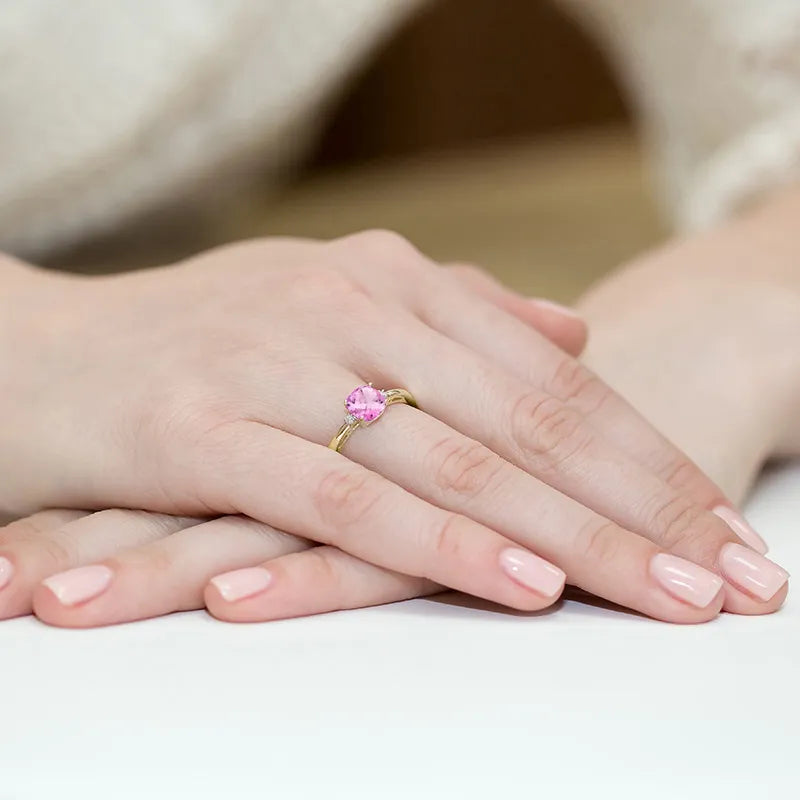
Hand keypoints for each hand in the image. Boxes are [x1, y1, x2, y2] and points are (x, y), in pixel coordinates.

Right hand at [0, 232, 786, 627]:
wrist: (42, 354)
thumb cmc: (201, 342)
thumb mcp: (338, 305)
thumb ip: (460, 316)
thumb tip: (571, 334)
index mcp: (390, 276)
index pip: (555, 377)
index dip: (649, 455)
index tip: (721, 527)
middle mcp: (348, 303)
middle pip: (529, 419)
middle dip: (644, 505)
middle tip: (734, 577)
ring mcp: (279, 362)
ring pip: (457, 459)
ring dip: (573, 535)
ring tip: (667, 596)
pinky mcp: (207, 429)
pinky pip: (348, 497)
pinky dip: (442, 542)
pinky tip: (524, 583)